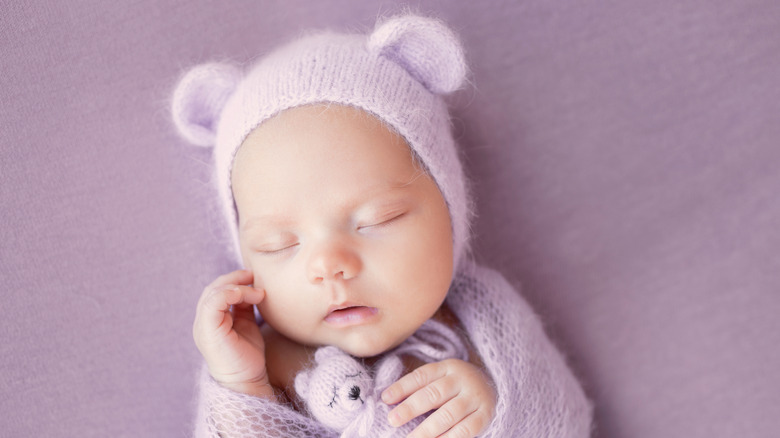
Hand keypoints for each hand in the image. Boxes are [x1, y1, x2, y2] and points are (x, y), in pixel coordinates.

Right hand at [193, 269, 273, 398]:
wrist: (247, 381)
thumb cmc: (247, 356)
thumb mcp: (247, 324)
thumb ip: (244, 306)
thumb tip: (253, 287)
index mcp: (210, 320)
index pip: (216, 291)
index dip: (233, 280)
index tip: (253, 277)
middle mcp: (203, 322)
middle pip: (212, 289)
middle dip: (234, 278)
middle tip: (253, 276)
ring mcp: (203, 326)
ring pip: (212, 293)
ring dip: (236, 286)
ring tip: (256, 290)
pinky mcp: (208, 331)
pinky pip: (213, 303)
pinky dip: (229, 293)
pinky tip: (246, 295)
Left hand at [382, 359, 495, 437]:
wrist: (493, 387)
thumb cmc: (456, 386)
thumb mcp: (441, 377)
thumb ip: (419, 386)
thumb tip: (387, 398)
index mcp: (448, 367)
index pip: (422, 376)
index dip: (402, 387)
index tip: (385, 399)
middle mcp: (462, 380)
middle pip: (434, 394)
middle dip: (411, 408)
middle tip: (392, 420)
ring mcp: (474, 398)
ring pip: (448, 414)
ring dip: (427, 429)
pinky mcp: (485, 415)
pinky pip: (466, 429)